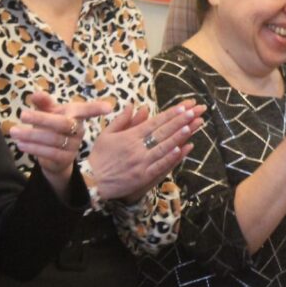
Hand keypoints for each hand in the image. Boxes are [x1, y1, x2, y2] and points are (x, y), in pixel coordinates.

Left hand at [7, 92, 106, 188]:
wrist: (52, 155)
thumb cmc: (51, 126)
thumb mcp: (48, 112)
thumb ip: (43, 102)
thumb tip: (35, 94)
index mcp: (76, 114)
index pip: (88, 110)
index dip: (98, 109)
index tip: (109, 108)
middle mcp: (78, 129)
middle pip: (63, 123)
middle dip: (42, 119)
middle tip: (22, 114)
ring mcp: (74, 145)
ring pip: (53, 139)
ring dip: (31, 135)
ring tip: (14, 131)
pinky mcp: (66, 159)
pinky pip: (50, 153)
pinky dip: (33, 148)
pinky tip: (21, 144)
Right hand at [87, 99, 204, 201]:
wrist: (91, 181)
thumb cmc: (98, 157)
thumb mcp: (106, 134)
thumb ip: (122, 119)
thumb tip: (133, 105)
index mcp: (129, 136)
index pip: (154, 122)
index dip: (170, 114)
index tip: (183, 106)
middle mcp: (137, 148)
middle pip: (163, 132)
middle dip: (180, 120)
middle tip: (195, 111)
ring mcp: (141, 163)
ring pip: (164, 147)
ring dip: (179, 135)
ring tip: (192, 125)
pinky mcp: (142, 177)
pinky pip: (160, 166)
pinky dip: (171, 157)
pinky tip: (182, 149)